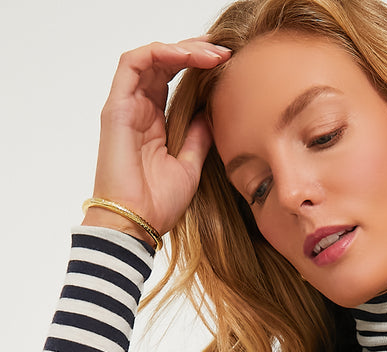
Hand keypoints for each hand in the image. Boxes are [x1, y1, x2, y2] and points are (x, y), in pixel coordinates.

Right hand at [83, 38, 231, 241]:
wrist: (137, 223)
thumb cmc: (157, 204)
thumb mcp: (189, 167)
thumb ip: (198, 139)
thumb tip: (209, 116)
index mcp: (153, 123)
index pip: (171, 79)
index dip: (196, 66)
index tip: (225, 64)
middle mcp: (137, 110)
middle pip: (162, 63)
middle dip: (193, 51)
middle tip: (223, 51)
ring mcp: (125, 107)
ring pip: (149, 57)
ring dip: (181, 49)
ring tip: (211, 53)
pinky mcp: (116, 107)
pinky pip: (133, 63)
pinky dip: (159, 53)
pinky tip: (187, 57)